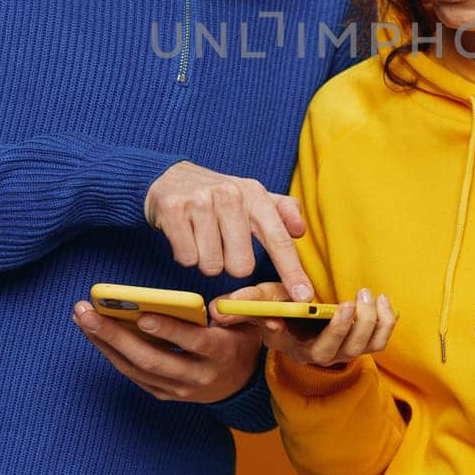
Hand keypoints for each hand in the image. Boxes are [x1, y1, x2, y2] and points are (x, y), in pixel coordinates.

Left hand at [72, 300, 262, 402]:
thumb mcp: (247, 322)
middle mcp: (198, 377)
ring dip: (105, 343)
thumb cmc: (239, 340)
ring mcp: (178, 390)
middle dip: (116, 335)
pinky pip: (133, 374)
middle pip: (151, 359)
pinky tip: (95, 333)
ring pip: (136, 369)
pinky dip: (111, 353)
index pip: (193, 342)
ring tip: (82, 317)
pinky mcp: (164, 393)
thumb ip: (232, 309)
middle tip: (88, 312)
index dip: (168, 330)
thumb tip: (207, 306)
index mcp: (221, 354)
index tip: (142, 315)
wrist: (241, 382)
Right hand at [144, 161, 312, 300]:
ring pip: (211, 265)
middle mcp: (230, 195)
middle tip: (222, 243)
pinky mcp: (173, 210)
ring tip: (202, 236)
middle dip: (231, 263)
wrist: (170, 176)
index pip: (279, 240)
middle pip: (242, 266)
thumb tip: (300, 230)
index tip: (304, 297)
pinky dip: (186, 254)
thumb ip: (283, 212)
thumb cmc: (219, 195)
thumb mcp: (253, 197)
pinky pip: (187, 258)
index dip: (292, 272)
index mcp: (255, 195)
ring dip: (206, 259)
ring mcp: (200, 201)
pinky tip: (185, 234)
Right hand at [211, 282, 395, 369]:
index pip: (302, 348)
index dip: (313, 333)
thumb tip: (218, 309)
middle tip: (346, 303)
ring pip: (365, 346)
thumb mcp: (264, 300)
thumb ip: (246, 303)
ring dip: (370, 322)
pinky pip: (381, 338)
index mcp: (295, 347)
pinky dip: (387, 321)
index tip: (313, 312)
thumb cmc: (283, 303)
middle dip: (346, 328)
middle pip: (338, 352)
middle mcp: (322, 355)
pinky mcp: (365, 341)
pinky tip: (383, 300)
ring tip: (366, 295)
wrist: (305, 311)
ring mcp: (345, 350)